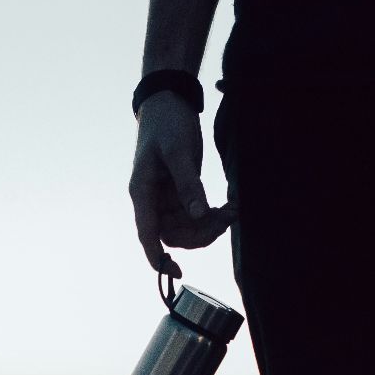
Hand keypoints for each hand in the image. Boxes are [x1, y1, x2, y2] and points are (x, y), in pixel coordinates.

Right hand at [128, 90, 234, 276]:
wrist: (169, 102)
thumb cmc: (167, 124)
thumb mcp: (177, 152)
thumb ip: (188, 184)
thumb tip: (198, 216)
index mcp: (142, 192)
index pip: (147, 233)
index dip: (157, 256)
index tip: (173, 272)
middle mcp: (152, 201)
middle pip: (173, 235)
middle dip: (200, 233)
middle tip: (226, 219)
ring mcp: (167, 199)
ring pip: (187, 228)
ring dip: (209, 226)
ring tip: (231, 210)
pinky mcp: (181, 193)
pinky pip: (195, 215)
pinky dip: (212, 215)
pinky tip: (228, 206)